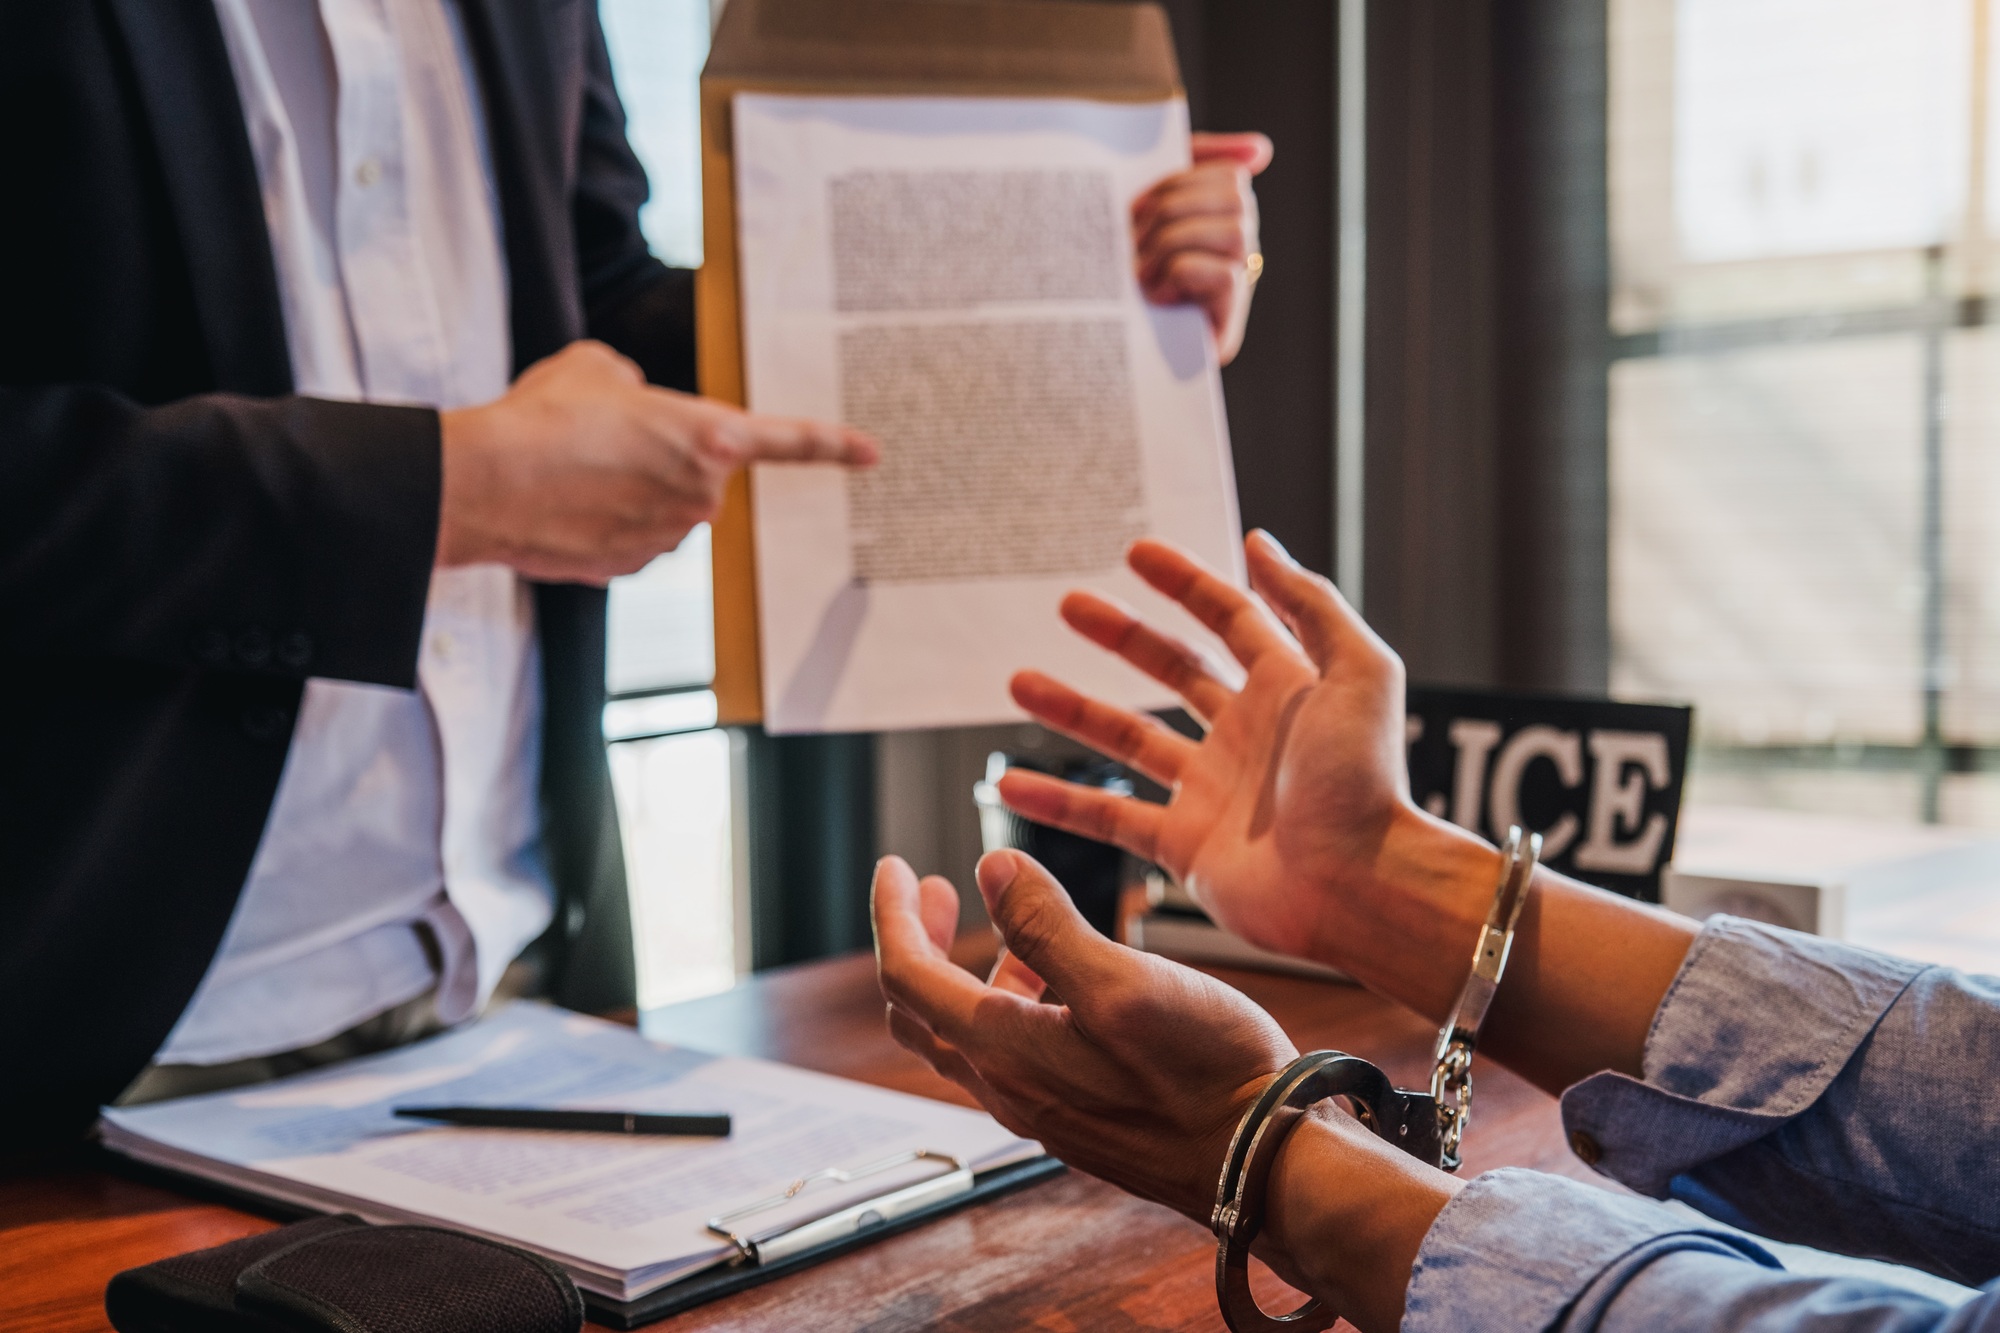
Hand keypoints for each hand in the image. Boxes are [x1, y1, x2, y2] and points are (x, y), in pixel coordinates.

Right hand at [436, 340, 876, 582]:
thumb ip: (636, 386)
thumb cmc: (542, 417)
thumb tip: (634, 404)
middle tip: (604, 441)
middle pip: (700, 472)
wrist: (484, 483)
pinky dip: (605, 523)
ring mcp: (669, 538)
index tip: (872, 453)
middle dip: (663, 457)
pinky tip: (565, 505)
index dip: (832, 445)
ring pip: (664, 508)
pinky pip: (632, 538)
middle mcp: (702, 495)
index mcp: (709, 438)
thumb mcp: (597, 369)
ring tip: (574, 470)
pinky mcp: (632, 568)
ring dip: (630, 490)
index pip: (787, 441)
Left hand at [872, 850, 1295, 1218]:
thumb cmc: (1203, 1076)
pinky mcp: (1079, 1115)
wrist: (1262, 1162)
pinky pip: (1015, 1056)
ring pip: (970, 1033)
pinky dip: (1013, 1003)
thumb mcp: (1121, 981)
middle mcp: (1011, 1086)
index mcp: (1004, 1049)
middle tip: (937, 891)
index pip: (907, 976)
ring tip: (1012, 925)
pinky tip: (1064, 982)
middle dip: (918, 941)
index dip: (892, 913)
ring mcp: (1044, 1105)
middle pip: (923, 1009)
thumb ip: (1046, 924)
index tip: (896, 866)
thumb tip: (991, 870)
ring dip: (970, 972)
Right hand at [1001, 531, 1411, 963]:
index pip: (1228, 617)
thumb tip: (1258, 543)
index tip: (1136, 553)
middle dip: (1121, 635)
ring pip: (1128, 740)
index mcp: (1288, 687)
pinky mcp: (1186, 846)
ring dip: (1074, 709)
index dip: (1185, 582)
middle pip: (1171, 669)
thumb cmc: (1367, 782)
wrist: (1360, 886)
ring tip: (1020, 682)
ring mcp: (1211, 791)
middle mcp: (1245, 734)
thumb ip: (1310, 603)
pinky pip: (1109, 818)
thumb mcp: (1358, 670)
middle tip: (1069, 604)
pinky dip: (1058, 804)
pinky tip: (1012, 785)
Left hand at [1132, 132, 1272, 364]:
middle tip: (1132, 239)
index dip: (1181, 179)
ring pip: (1235, 233)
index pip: (1230, 174)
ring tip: (1139, 270)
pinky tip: (1155, 294)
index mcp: (1219, 217)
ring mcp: (1238, 288)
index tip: (1138, 205)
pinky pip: (1227, 275)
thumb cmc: (1116, 269)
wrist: (1091, 342)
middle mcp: (1239, 250)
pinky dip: (1182, 275)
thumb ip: (1195, 162)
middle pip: (1235, 197)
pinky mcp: (1229, 326)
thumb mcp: (1147, 204)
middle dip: (1172, 208)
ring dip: (1173, 244)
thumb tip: (1262, 148)